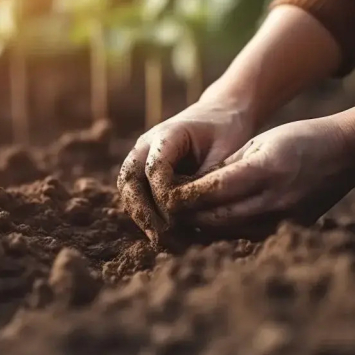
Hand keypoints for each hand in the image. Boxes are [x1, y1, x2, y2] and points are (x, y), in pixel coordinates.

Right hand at [117, 97, 255, 246]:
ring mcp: (142, 157)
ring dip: (141, 216)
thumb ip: (205, 178)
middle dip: (143, 212)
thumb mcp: (223, 152)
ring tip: (160, 241)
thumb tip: (192, 208)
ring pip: (128, 191)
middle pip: (129, 181)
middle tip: (160, 237)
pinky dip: (145, 214)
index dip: (162, 197)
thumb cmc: (226, 130)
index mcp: (166, 134)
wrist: (221, 113)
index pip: (154, 169)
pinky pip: (137, 194)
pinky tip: (162, 234)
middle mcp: (146, 145)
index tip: (176, 220)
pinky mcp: (145, 170)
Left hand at [164, 118, 354, 237]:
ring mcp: (282, 218)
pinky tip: (210, 224)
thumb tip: (193, 188)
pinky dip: (226, 231)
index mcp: (263, 171)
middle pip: (215, 218)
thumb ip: (228, 166)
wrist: (347, 154)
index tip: (164, 195)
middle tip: (165, 212)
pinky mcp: (288, 228)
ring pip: (228, 232)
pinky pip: (247, 235)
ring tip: (181, 221)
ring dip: (203, 228)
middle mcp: (273, 199)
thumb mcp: (260, 141)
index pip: (210, 191)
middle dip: (187, 217)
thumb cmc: (301, 139)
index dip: (183, 196)